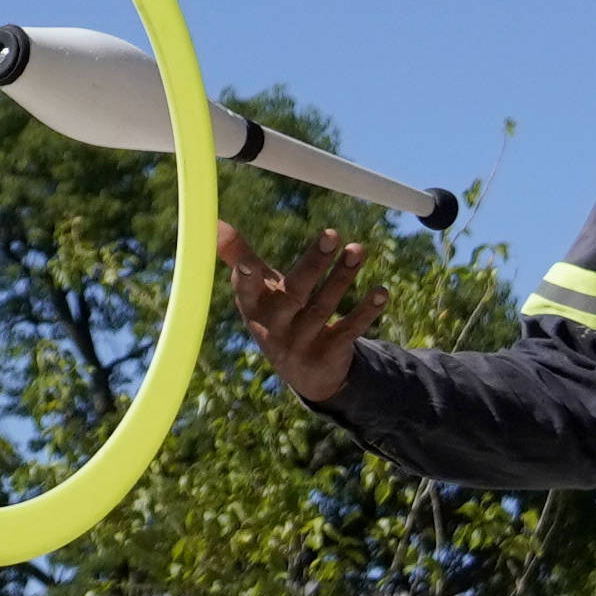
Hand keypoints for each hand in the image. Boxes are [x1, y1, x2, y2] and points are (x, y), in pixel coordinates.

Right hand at [224, 232, 366, 406]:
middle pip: (294, 294)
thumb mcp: (257, 291)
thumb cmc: (276, 315)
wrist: (304, 373)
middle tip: (331, 234)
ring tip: (357, 249)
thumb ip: (239, 257)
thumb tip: (214, 222)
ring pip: (324, 307)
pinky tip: (381, 291)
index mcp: (254, 308)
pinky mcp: (329, 353)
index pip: (247, 291)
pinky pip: (349, 330)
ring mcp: (302, 343)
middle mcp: (275, 327)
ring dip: (342, 277)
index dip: (246, 278)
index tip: (248, 262)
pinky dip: (366, 311)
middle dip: (313, 264)